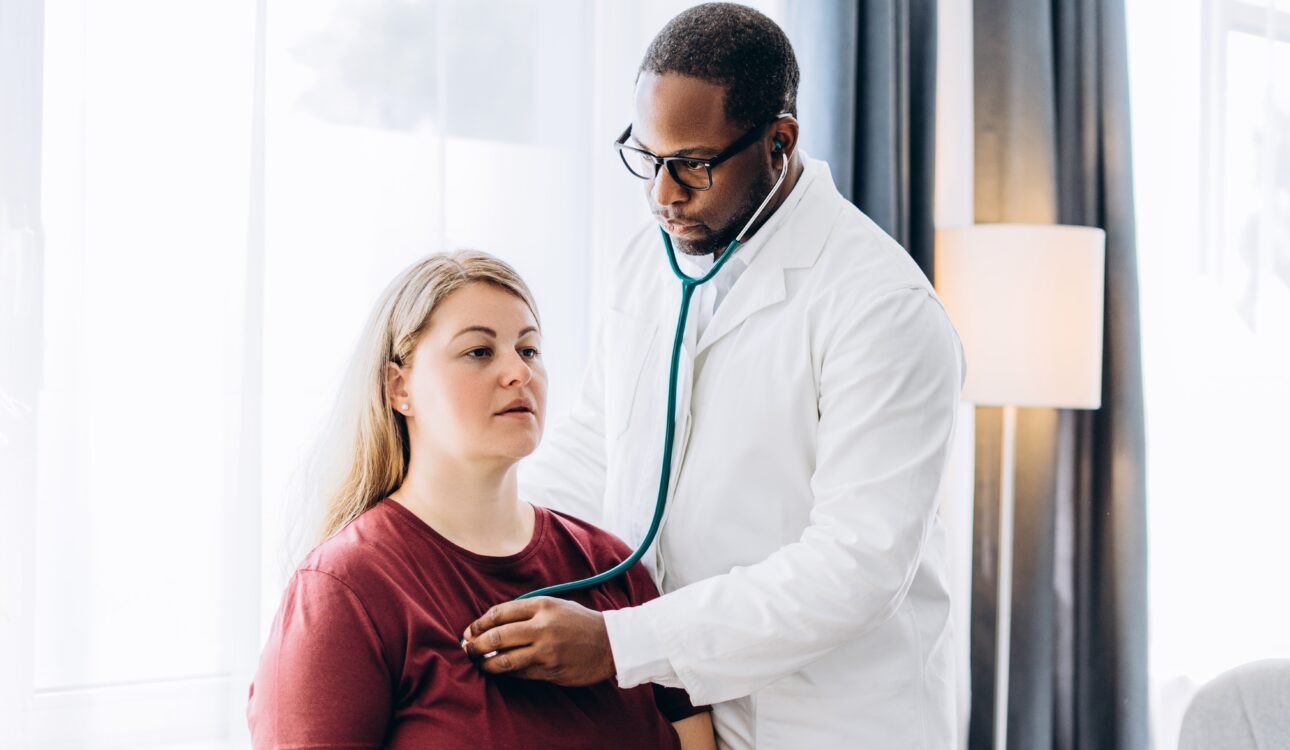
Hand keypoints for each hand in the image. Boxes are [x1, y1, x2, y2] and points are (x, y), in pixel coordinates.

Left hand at [462, 597, 615, 685]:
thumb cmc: (579, 622)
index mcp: (542, 606)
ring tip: (481, 664)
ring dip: (487, 663)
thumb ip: (527, 611)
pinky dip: (508, 673)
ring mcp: (547, 651)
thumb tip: (492, 624)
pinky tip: (503, 670)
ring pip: (505, 660)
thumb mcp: (555, 605)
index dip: (479, 623)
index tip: (470, 631)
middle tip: (469, 650)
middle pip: (497, 636)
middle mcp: (543, 627)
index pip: (500, 613)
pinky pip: (520, 673)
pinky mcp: (551, 670)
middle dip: (476, 645)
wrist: (610, 644)